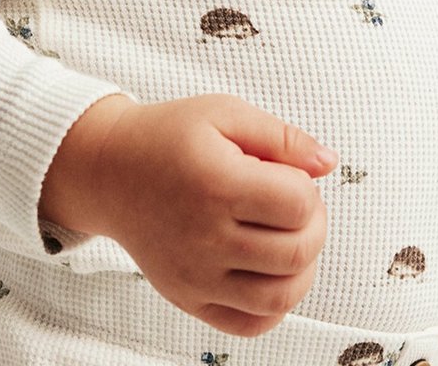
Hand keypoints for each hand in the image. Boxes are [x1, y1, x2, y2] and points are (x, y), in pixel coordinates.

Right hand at [61, 92, 338, 336]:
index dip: (307, 186)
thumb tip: (327, 163)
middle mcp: (206, 236)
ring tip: (288, 237)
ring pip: (281, 296)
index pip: (298, 204)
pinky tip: (270, 271)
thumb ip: (281, 137)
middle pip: (297, 252)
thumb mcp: (224, 113)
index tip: (289, 174)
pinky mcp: (189, 298)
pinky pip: (250, 324)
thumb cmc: (166, 137)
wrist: (110, 171)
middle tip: (296, 204)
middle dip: (314, 225)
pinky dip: (275, 305)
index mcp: (217, 184)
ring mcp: (196, 275)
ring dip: (303, 267)